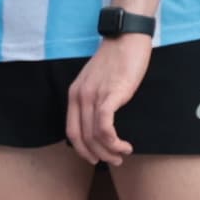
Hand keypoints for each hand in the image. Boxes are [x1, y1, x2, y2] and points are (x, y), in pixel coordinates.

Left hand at [65, 27, 151, 165]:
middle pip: (81, 138)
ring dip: (109, 151)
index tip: (97, 157)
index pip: (71, 132)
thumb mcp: (99, 80)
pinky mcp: (110, 95)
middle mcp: (80, 98)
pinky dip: (114, 141)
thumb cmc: (118, 58)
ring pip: (94, 136)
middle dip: (97, 155)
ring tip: (124, 153)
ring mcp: (93, 96)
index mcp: (75, 95)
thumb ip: (95, 98)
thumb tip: (102, 120)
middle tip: (114, 161)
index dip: (83, 150)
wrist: (127, 38)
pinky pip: (105, 126)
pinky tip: (125, 144)